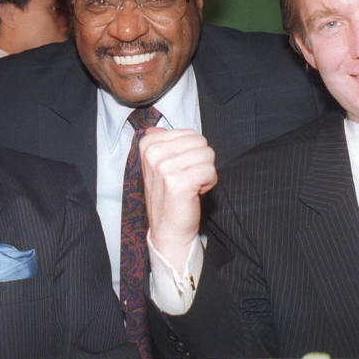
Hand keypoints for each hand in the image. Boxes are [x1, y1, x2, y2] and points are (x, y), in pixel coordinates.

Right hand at [140, 128, 215, 272]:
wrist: (168, 230)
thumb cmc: (169, 196)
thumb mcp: (158, 166)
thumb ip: (161, 143)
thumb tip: (157, 128)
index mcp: (148, 145)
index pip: (190, 133)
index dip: (191, 152)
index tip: (180, 169)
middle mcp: (153, 154)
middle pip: (201, 142)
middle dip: (200, 161)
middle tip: (187, 179)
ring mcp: (164, 168)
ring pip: (208, 155)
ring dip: (205, 173)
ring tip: (191, 186)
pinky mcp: (178, 182)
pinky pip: (210, 171)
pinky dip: (209, 183)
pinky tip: (195, 193)